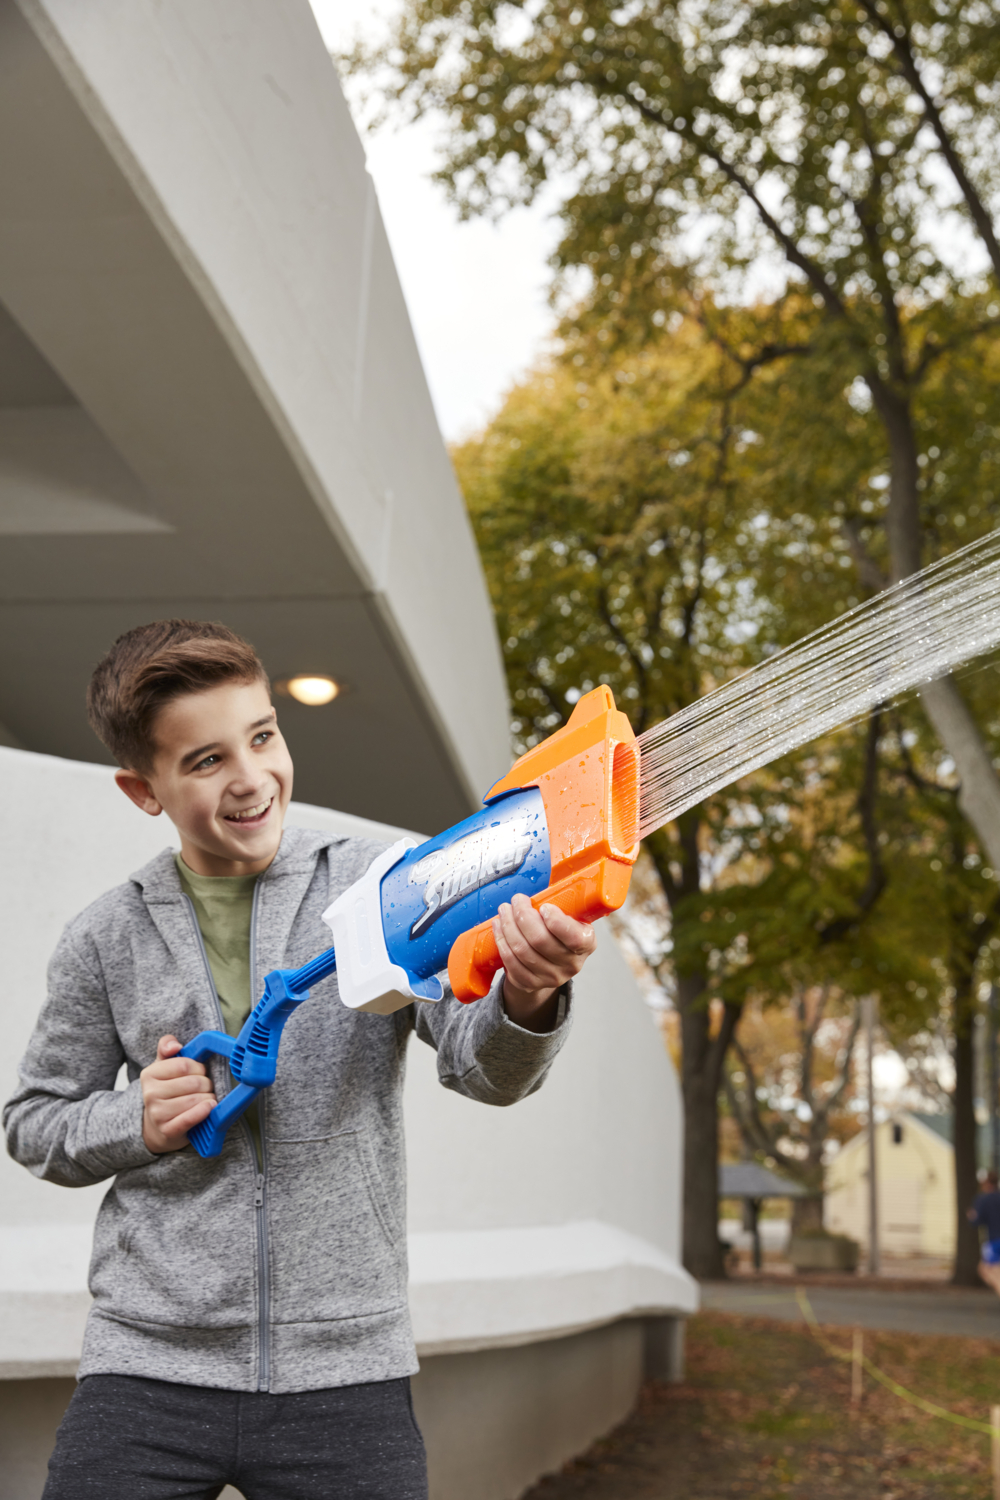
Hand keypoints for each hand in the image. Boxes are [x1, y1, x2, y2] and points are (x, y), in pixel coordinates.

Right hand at [141, 1034, 217, 1152]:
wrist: (157, 1128)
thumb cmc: (167, 1092)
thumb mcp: (163, 1067)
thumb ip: (167, 1048)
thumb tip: (174, 1045)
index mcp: (149, 1074)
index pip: (184, 1065)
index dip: (199, 1067)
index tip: (201, 1072)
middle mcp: (150, 1094)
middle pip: (193, 1082)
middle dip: (206, 1084)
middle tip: (206, 1087)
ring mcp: (157, 1114)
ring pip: (195, 1099)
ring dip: (208, 1098)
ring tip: (207, 1098)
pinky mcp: (168, 1130)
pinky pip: (191, 1118)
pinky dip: (204, 1111)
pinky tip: (210, 1107)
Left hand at [492, 893, 595, 1032]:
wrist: (550, 964)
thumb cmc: (559, 933)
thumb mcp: (571, 919)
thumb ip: (563, 906)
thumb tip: (542, 885)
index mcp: (586, 944)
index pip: (574, 937)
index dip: (557, 922)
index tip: (544, 906)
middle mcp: (571, 964)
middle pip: (540, 940)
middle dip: (523, 916)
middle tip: (516, 900)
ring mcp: (550, 977)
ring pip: (521, 950)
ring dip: (508, 926)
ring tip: (504, 910)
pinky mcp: (530, 983)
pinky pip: (510, 961)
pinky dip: (501, 940)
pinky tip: (498, 926)